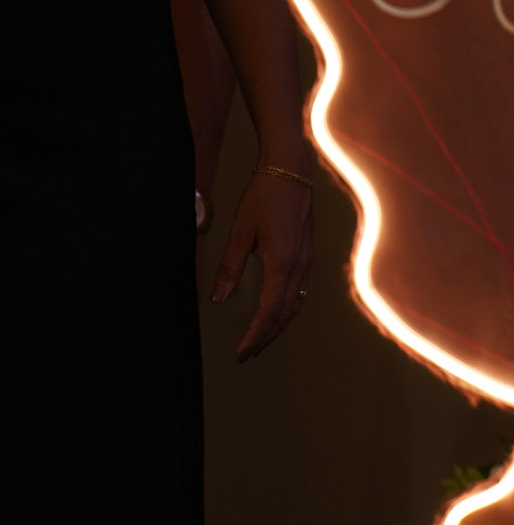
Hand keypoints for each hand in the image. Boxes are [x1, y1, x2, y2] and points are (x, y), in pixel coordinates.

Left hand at [209, 169, 314, 361]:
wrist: (291, 170)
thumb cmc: (263, 196)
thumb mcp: (239, 232)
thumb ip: (229, 268)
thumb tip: (217, 299)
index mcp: (282, 262)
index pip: (269, 311)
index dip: (255, 335)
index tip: (241, 352)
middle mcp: (300, 265)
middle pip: (284, 314)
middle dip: (265, 337)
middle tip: (246, 355)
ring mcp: (308, 260)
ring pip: (295, 304)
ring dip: (277, 326)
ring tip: (258, 342)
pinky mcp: (308, 254)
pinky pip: (300, 291)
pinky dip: (287, 310)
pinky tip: (275, 316)